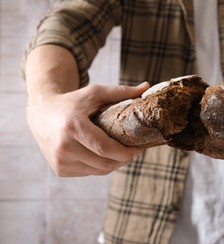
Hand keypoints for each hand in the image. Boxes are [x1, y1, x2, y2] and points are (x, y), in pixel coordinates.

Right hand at [26, 83, 148, 176]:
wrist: (41, 113)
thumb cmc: (72, 102)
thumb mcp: (94, 93)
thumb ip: (121, 91)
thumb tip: (147, 86)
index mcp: (72, 126)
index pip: (104, 148)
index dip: (125, 153)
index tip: (138, 148)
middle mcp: (63, 146)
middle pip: (103, 163)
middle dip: (123, 160)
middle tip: (133, 152)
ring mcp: (60, 160)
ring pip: (98, 171)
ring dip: (113, 165)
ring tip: (121, 154)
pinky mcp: (59, 169)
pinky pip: (88, 172)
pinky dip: (100, 167)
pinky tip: (104, 157)